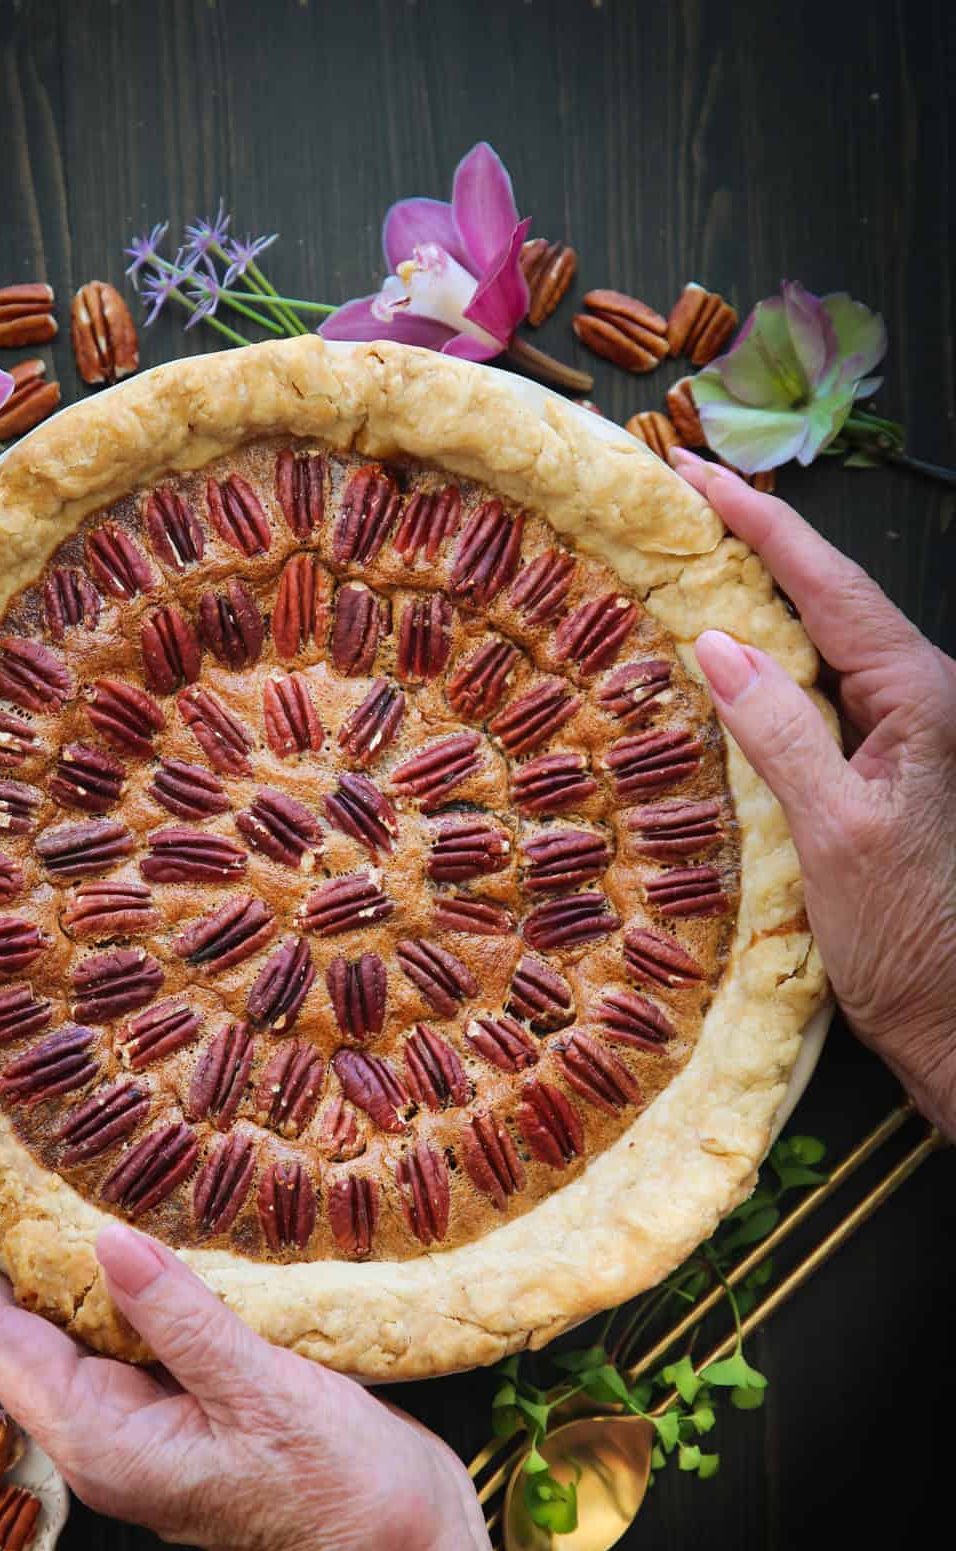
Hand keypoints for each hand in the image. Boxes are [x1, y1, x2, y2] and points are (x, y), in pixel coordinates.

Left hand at [0, 1180, 496, 1550]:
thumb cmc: (337, 1491)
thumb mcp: (259, 1395)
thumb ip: (178, 1318)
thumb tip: (103, 1242)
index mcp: (100, 1439)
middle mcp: (102, 1432)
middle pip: (11, 1329)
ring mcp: (141, 1419)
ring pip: (64, 1325)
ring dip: (36, 1254)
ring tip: (14, 1171)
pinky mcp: (182, 1403)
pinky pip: (120, 1328)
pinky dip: (106, 1272)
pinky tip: (115, 1225)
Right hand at [672, 452, 955, 1135]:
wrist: (951, 1016)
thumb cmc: (907, 939)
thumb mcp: (832, 836)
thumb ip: (778, 735)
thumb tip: (716, 645)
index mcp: (921, 697)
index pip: (829, 585)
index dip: (760, 522)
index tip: (694, 471)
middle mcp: (923, 698)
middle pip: (833, 593)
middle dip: (760, 534)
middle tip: (684, 491)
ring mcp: (907, 729)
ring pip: (827, 635)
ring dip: (764, 587)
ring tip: (696, 546)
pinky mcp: (887, 763)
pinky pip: (822, 685)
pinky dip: (770, 651)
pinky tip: (729, 648)